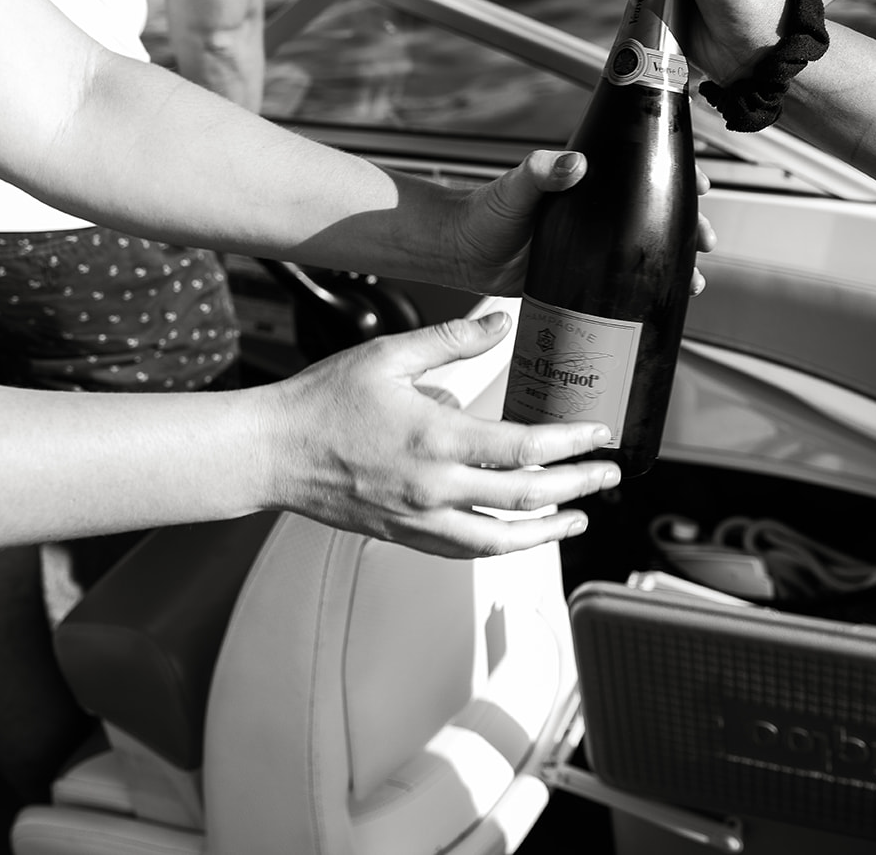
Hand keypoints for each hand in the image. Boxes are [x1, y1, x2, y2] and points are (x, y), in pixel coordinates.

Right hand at [259, 311, 618, 557]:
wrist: (270, 453)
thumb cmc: (321, 404)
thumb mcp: (389, 356)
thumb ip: (451, 340)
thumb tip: (499, 324)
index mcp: (436, 439)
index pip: (524, 448)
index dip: (571, 443)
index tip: (598, 434)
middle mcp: (433, 488)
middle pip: (526, 497)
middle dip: (578, 486)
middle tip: (606, 475)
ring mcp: (419, 519)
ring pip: (502, 539)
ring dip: (549, 530)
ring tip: (577, 517)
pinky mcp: (405, 536)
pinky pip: (465, 551)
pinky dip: (503, 545)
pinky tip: (519, 535)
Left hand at [447, 147, 716, 295]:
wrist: (462, 253)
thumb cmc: (483, 212)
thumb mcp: (516, 187)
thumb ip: (541, 171)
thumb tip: (573, 163)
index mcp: (587, 181)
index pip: (641, 167)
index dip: (674, 172)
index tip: (699, 183)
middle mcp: (596, 211)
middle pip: (654, 213)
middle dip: (687, 225)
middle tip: (705, 240)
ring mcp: (593, 243)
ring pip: (645, 249)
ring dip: (673, 262)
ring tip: (693, 281)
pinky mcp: (583, 273)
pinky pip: (623, 278)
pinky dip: (646, 287)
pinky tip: (661, 300)